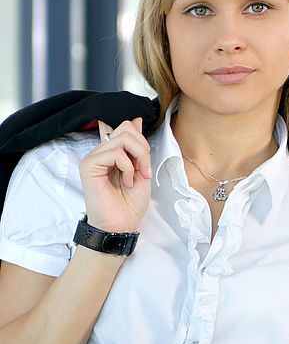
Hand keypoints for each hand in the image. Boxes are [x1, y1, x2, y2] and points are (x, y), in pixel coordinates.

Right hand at [79, 118, 151, 232]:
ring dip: (138, 158)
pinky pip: (115, 152)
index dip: (141, 139)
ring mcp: (93, 157)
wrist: (121, 224)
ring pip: (123, 138)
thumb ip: (138, 146)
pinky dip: (127, 166)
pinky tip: (127, 181)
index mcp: (112, 152)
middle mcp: (101, 152)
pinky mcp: (88, 165)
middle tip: (144, 169)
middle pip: (126, 128)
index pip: (125, 127)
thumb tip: (136, 120)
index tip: (144, 161)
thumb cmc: (130, 202)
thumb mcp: (141, 168)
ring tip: (136, 176)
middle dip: (143, 148)